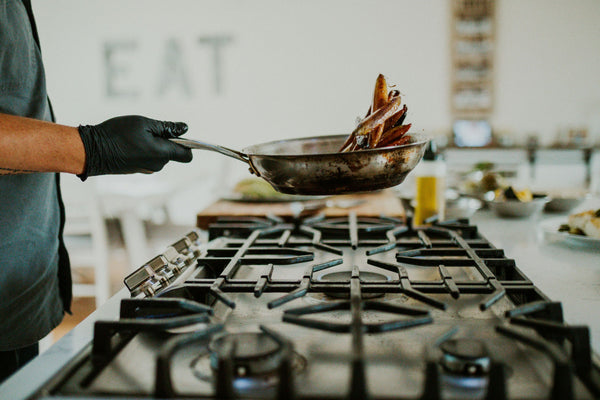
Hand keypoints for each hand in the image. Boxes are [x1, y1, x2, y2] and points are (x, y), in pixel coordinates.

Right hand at [77, 115, 192, 179]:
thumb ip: (167, 127)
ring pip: (159, 155)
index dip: (188, 145)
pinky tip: (129, 143)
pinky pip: (148, 158)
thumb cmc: (117, 134)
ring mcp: (147, 169)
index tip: (181, 135)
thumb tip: (185, 128)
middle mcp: (157, 165)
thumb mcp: (144, 123)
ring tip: (136, 136)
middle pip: (172, 153)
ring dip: (153, 144)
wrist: (92, 150)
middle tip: (148, 129)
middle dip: (166, 141)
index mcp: (162, 154)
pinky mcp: (138, 170)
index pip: (187, 155)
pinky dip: (144, 150)